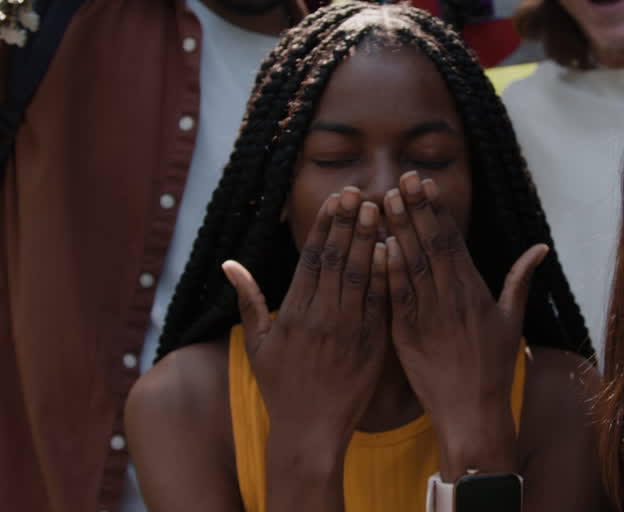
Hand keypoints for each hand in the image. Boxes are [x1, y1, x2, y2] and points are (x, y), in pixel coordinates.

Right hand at [223, 187, 388, 454]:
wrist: (310, 431)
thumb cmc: (281, 387)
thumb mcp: (257, 344)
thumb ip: (248, 300)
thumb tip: (229, 264)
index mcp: (293, 312)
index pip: (310, 259)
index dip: (324, 226)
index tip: (335, 199)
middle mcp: (319, 316)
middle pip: (335, 260)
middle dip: (347, 223)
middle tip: (359, 192)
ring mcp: (347, 330)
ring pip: (358, 276)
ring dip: (368, 240)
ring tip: (378, 210)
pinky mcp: (370, 344)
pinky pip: (379, 303)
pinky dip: (385, 276)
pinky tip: (394, 250)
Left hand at [382, 171, 545, 478]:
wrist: (473, 411)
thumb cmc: (493, 367)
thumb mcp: (512, 320)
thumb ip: (521, 279)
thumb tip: (541, 247)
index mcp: (473, 289)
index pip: (452, 240)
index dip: (437, 209)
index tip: (425, 182)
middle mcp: (450, 297)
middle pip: (430, 244)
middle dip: (416, 209)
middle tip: (402, 177)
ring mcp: (427, 315)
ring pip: (411, 264)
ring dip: (398, 231)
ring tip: (386, 199)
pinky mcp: (407, 334)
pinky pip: (396, 297)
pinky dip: (388, 271)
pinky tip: (378, 247)